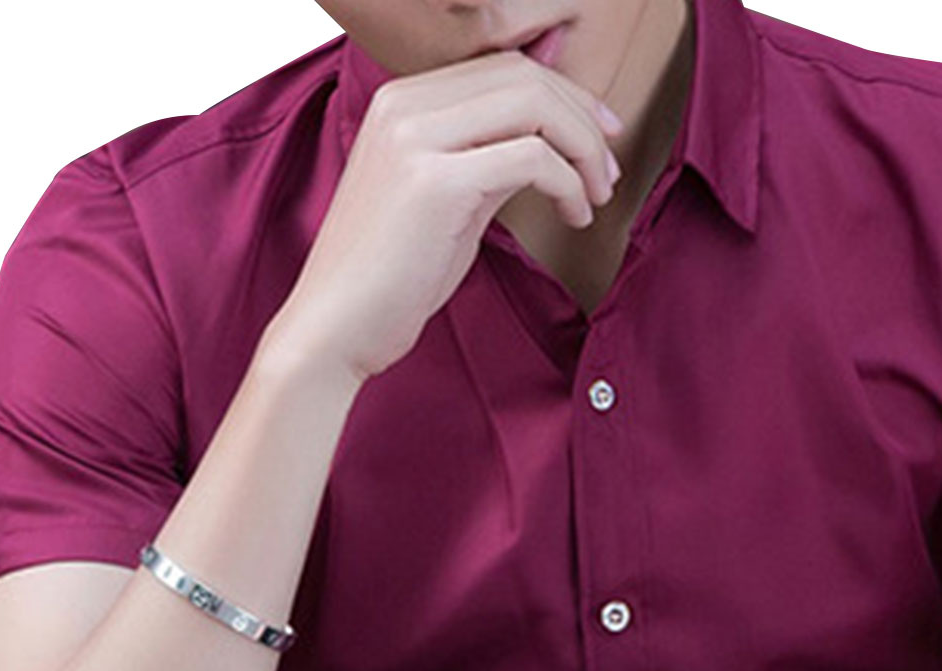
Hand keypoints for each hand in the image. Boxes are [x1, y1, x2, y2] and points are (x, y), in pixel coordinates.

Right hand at [264, 46, 622, 384]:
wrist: (334, 329)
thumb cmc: (391, 279)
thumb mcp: (447, 201)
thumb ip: (489, 157)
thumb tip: (545, 133)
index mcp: (401, 103)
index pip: (503, 69)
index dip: (564, 96)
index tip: (599, 138)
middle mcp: (405, 107)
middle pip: (523, 77)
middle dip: (582, 118)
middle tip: (608, 170)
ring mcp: (417, 139)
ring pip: (534, 106)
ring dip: (582, 148)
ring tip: (596, 195)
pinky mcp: (437, 183)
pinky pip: (532, 158)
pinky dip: (567, 183)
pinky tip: (574, 216)